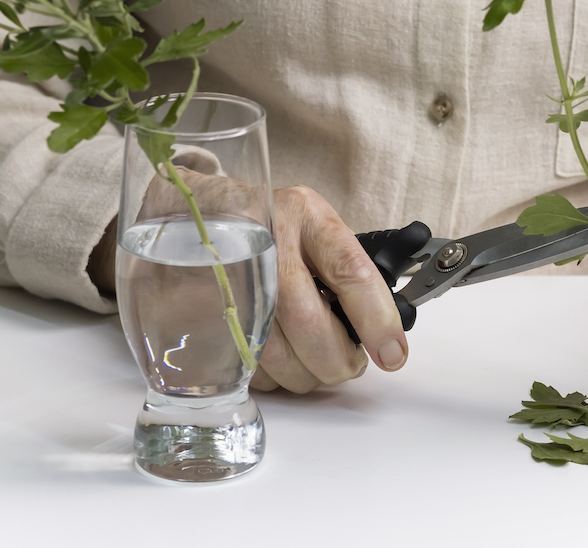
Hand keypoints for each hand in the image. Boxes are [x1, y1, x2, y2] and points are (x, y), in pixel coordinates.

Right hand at [95, 169, 409, 392]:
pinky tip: (278, 356)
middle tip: (349, 365)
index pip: (350, 271)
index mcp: (305, 216)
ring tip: (314, 362)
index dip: (377, 320)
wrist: (194, 211)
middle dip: (337, 360)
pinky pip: (245, 363)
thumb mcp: (313, 225)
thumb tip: (380, 333)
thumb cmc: (269, 224)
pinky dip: (271, 375)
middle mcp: (265, 242)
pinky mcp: (201, 309)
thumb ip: (344, 271)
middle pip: (309, 322)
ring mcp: (227, 277)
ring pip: (275, 353)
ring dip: (305, 375)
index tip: (393, 355)